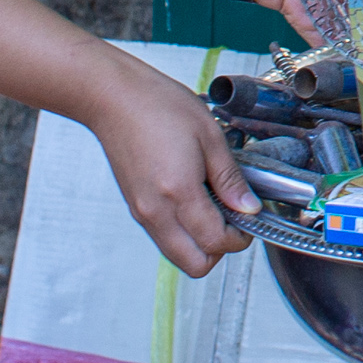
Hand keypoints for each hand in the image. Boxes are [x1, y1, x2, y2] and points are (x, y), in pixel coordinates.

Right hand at [85, 55, 264, 273]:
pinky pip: (164, 237)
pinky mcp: (135, 207)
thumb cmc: (158, 106)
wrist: (113, 98)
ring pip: (178, 255)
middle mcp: (156, 211)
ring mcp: (142, 213)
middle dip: (220, 249)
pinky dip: (183, 232)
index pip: (215, 242)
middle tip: (233, 219)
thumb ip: (230, 178)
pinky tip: (194, 200)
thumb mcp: (209, 135)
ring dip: (200, 243)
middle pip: (195, 264)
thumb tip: (248, 208)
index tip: (249, 215)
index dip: (240, 237)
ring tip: (213, 206)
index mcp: (178, 192)